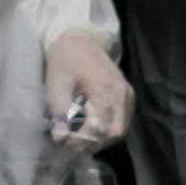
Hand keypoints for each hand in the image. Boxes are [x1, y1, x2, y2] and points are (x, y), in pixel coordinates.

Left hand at [42, 32, 131, 154]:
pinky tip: (93, 127)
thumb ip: (60, 111)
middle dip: (93, 142)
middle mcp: (121, 94)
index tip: (65, 142)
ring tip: (82, 136)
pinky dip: (108, 129)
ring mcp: (127, 95)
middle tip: (74, 143)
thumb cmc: (66, 62)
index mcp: (104, 89)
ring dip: (101, 138)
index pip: (99, 126)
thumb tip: (60, 138)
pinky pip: (123, 121)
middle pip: (114, 132)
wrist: (80, 42)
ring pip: (121, 130)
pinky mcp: (128, 96)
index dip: (82, 140)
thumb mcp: (57, 84)